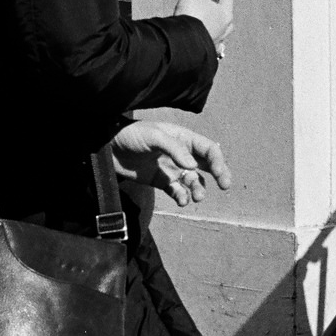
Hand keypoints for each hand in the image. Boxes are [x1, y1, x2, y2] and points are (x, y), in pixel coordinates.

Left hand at [111, 120, 232, 206]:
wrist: (109, 147)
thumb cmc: (132, 134)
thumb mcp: (154, 136)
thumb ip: (174, 149)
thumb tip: (193, 166)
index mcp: (183, 139)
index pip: (208, 149)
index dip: (218, 160)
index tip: (221, 174)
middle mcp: (182, 154)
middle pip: (208, 165)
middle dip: (220, 174)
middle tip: (225, 185)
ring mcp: (173, 169)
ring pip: (194, 181)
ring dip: (198, 189)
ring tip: (196, 197)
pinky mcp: (162, 182)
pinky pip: (178, 191)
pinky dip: (182, 197)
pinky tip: (181, 200)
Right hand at [171, 0, 232, 52]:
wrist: (184, 41)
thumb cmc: (194, 17)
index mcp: (226, 15)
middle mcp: (223, 30)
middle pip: (223, 16)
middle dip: (216, 8)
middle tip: (207, 3)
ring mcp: (214, 42)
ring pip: (215, 31)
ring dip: (208, 25)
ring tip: (199, 20)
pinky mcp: (203, 51)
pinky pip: (204, 43)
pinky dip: (199, 38)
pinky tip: (193, 36)